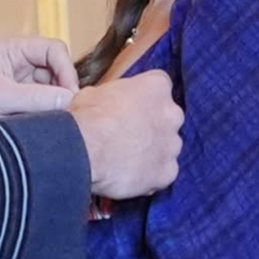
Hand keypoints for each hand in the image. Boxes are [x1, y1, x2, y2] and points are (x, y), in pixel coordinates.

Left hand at [0, 37, 79, 131]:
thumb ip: (37, 97)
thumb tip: (72, 100)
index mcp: (9, 50)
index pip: (53, 50)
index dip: (66, 70)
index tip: (69, 96)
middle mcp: (16, 63)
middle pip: (57, 70)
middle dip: (63, 90)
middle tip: (67, 114)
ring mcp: (17, 85)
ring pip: (52, 90)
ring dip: (56, 106)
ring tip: (54, 123)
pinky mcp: (17, 105)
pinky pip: (43, 106)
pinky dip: (48, 116)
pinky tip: (45, 128)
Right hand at [69, 70, 182, 197]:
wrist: (85, 151)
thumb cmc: (88, 117)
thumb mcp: (94, 93)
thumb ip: (113, 96)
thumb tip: (109, 104)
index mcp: (156, 86)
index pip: (159, 84)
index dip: (143, 96)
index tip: (130, 104)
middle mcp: (172, 114)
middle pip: (167, 117)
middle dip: (152, 124)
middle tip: (128, 132)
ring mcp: (172, 145)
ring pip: (166, 146)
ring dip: (151, 150)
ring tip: (125, 158)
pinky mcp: (168, 172)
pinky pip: (163, 172)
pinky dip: (149, 174)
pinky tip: (128, 174)